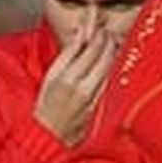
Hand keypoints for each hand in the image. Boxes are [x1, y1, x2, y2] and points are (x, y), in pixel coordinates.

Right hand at [34, 12, 116, 146]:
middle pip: (106, 57)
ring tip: (112, 45)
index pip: (92, 48)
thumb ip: (68, 53)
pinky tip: (111, 65)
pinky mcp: (101, 106)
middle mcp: (84, 88)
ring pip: (112, 69)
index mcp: (69, 78)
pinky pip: (111, 83)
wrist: (50, 134)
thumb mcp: (51, 76)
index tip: (100, 27)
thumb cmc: (47, 105)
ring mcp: (95, 98)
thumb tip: (81, 33)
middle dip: (110, 41)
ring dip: (114, 54)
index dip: (99, 34)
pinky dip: (113, 70)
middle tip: (108, 33)